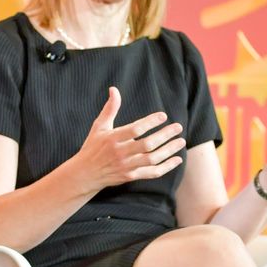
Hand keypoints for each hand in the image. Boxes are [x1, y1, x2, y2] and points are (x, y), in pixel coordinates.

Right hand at [67, 86, 185, 191]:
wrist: (85, 174)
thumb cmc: (93, 147)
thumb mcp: (99, 126)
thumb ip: (110, 108)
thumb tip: (114, 89)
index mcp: (112, 139)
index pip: (135, 130)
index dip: (150, 122)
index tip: (163, 116)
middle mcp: (120, 153)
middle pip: (147, 145)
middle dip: (164, 136)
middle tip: (178, 127)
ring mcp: (126, 166)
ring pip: (152, 159)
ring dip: (168, 150)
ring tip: (180, 141)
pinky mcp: (130, 176)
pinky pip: (152, 173)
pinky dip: (166, 167)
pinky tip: (177, 160)